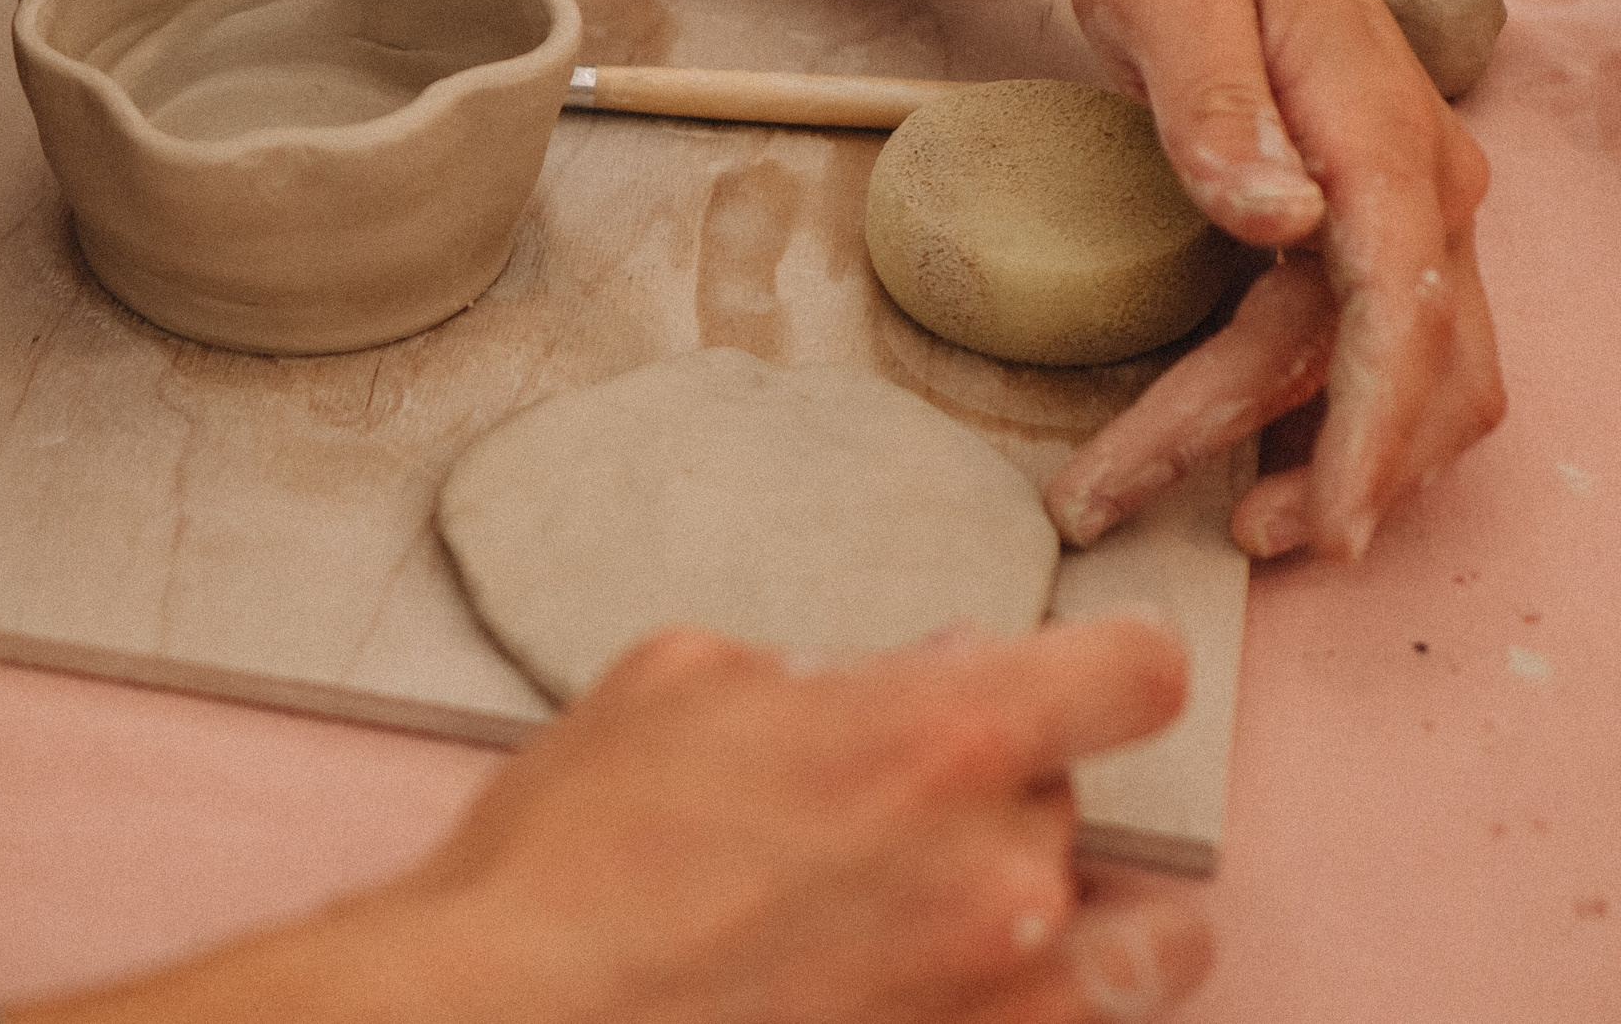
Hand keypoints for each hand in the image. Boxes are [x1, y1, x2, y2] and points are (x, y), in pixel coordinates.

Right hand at [379, 621, 1207, 1023]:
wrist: (507, 1018)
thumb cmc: (570, 853)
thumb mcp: (679, 685)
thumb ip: (823, 669)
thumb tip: (918, 669)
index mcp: (935, 739)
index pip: (1134, 673)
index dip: (1113, 657)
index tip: (1089, 664)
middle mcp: (999, 878)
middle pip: (1078, 798)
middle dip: (999, 785)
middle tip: (893, 798)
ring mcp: (999, 1006)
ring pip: (1138, 944)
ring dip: (1080, 910)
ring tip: (989, 904)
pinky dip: (1045, 1001)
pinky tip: (966, 980)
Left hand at [1044, 0, 1504, 559]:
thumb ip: (1214, 104)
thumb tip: (1280, 223)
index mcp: (1383, 130)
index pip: (1403, 306)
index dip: (1371, 427)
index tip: (1326, 523)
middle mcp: (1424, 181)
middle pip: (1402, 363)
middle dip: (1310, 466)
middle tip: (1163, 517)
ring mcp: (1409, 208)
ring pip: (1415, 376)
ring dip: (1335, 463)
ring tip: (1223, 521)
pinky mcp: (1373, 227)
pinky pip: (1384, 351)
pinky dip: (1338, 423)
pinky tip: (1258, 463)